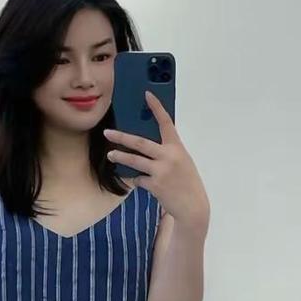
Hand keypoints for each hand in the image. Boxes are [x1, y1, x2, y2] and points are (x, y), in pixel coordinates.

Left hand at [105, 93, 209, 231]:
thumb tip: (144, 145)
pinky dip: (137, 180)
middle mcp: (169, 156)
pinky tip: (142, 182)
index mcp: (177, 147)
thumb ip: (167, 151)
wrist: (193, 206)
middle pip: (140, 143)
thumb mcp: (181, 161)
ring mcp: (161, 171)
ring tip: (110, 154)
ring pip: (134, 160)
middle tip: (107, 132)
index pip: (166, 122)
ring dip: (120, 156)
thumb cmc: (187, 181)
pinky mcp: (155, 185)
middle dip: (121, 137)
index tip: (147, 94)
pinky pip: (139, 179)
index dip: (157, 107)